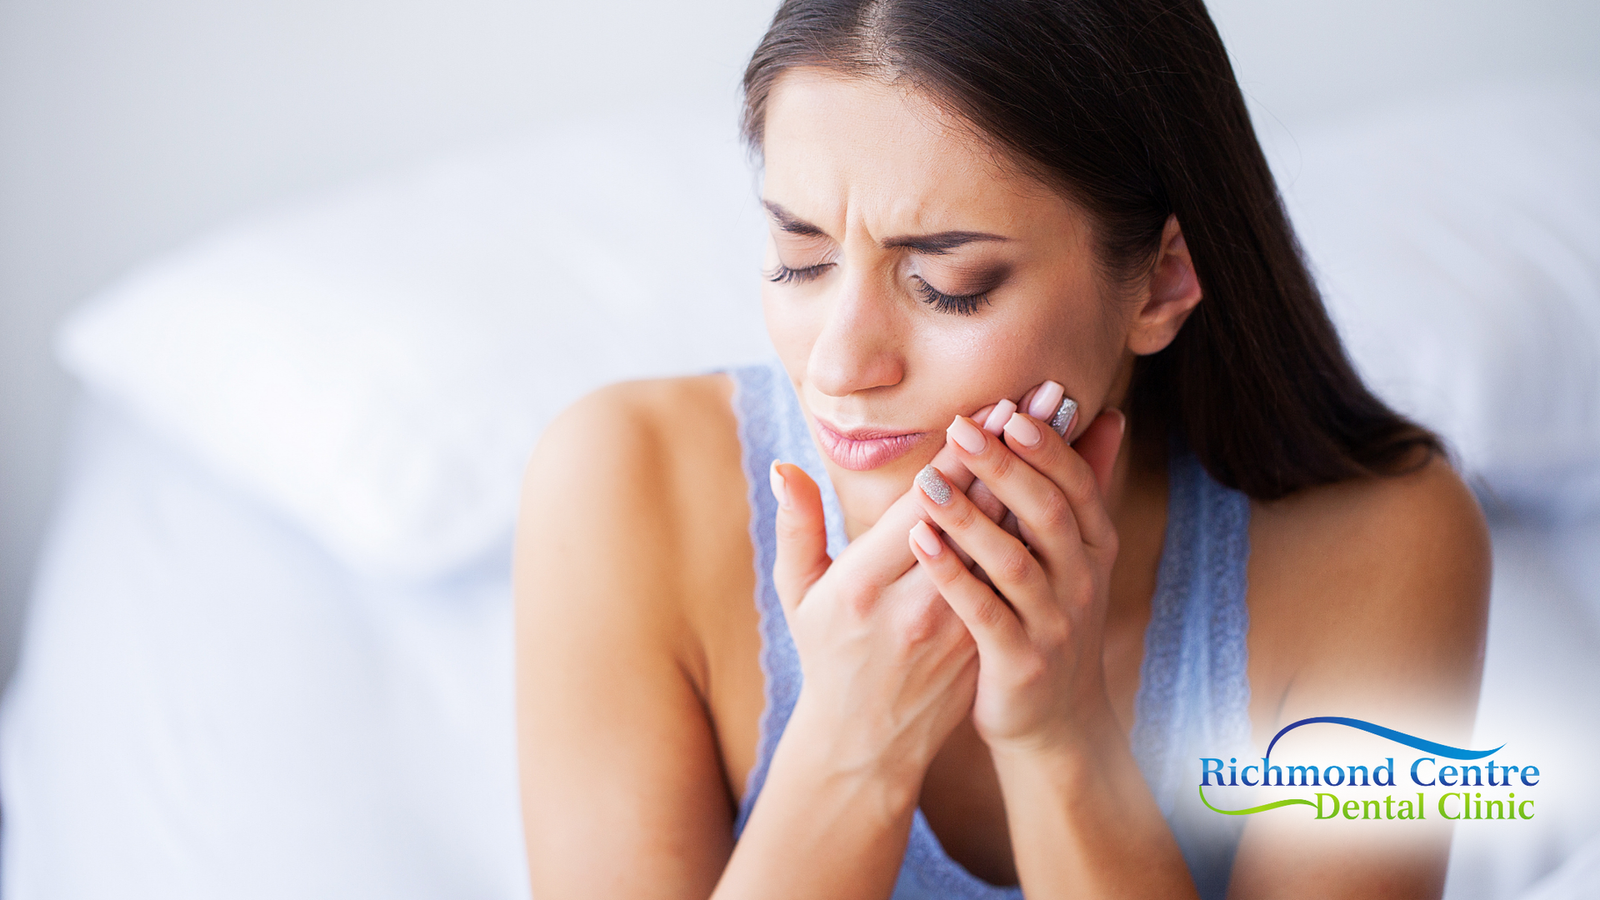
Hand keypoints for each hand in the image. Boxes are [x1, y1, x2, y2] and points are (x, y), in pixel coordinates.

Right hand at [766, 386, 1054, 782]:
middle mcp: (917, 604)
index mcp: (864, 585)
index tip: (995, 404)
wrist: (867, 743)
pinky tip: (1063, 487)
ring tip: (1069, 429)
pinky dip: (1039, 525)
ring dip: (1039, 480)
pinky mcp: (983, 638)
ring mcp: (956, 625)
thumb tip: (786, 467)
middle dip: (1015, 449)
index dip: (963, 454)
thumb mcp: (797, 594)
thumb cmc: (826, 655)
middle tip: (1051, 395)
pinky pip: (1016, 571)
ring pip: (1007, 540)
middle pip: (977, 513)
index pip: (924, 504)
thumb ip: (795, 527)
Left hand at [907, 404, 1126, 754]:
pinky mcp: (1020, 663)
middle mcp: (1082, 582)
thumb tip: (1110, 414)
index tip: (1009, 408)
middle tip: (961, 427)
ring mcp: (1054, 625)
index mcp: (1093, 548)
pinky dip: (953, 575)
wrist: (1055, 721)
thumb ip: (1087, 486)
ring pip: (1014, 562)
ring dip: (971, 518)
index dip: (1046, 447)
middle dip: (1006, 468)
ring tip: (927, 481)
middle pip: (1048, 514)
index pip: (1077, 485)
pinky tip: (920, 541)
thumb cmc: (1052, 617)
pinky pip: (984, 613)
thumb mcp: (1079, 555)